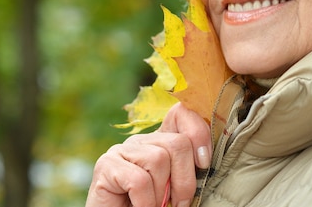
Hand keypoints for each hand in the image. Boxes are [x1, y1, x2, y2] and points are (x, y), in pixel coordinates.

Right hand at [86, 103, 211, 206]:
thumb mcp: (175, 188)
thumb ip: (186, 171)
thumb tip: (205, 159)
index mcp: (160, 142)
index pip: (181, 114)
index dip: (198, 132)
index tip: (204, 163)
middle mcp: (140, 140)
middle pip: (177, 143)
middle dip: (184, 179)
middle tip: (179, 204)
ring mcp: (121, 150)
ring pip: (158, 159)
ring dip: (161, 194)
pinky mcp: (106, 165)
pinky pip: (139, 180)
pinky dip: (145, 203)